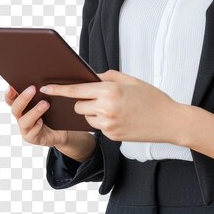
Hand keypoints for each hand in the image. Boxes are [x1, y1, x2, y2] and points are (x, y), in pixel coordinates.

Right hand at [5, 84, 69, 147]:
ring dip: (34, 111)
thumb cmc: (56, 111)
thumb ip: (45, 90)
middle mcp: (22, 116)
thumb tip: (46, 75)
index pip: (11, 99)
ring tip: (45, 103)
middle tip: (33, 88)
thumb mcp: (51, 99)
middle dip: (23, 98)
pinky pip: (32, 133)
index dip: (10, 93)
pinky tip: (42, 122)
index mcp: (23, 106)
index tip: (12, 85)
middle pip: (16, 108)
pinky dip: (37, 126)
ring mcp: (26, 129)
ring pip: (24, 121)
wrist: (64, 130)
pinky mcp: (33, 138)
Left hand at [39, 70, 184, 143]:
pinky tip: (120, 117)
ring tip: (115, 108)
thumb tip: (91, 77)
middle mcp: (106, 108)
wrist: (168, 121)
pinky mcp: (112, 137)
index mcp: (110, 90)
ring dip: (93, 112)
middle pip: (79, 105)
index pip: (77, 90)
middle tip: (100, 97)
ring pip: (87, 117)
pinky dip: (104, 121)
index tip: (45, 88)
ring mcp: (108, 125)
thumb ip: (108, 77)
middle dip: (84, 101)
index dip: (59, 90)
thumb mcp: (131, 80)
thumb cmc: (152, 98)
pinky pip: (98, 127)